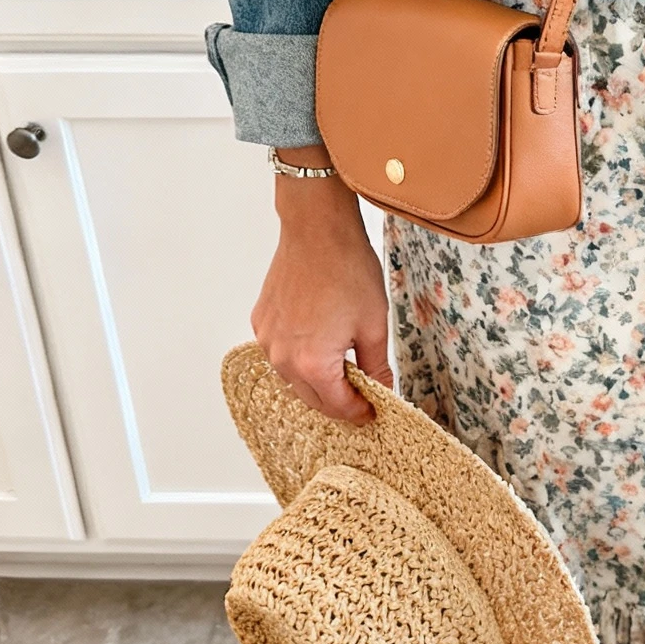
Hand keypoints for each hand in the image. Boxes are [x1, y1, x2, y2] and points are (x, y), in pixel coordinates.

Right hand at [252, 167, 392, 421]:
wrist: (317, 229)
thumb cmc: (347, 270)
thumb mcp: (373, 325)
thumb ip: (376, 366)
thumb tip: (383, 390)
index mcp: (312, 363)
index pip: (337, 407)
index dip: (359, 413)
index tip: (373, 412)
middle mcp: (282, 358)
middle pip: (312, 399)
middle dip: (338, 403)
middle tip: (362, 398)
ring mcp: (267, 340)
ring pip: (293, 379)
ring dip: (317, 382)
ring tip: (343, 373)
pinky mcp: (261, 322)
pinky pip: (280, 354)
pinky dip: (299, 359)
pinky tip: (319, 347)